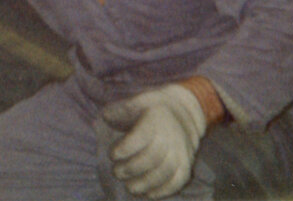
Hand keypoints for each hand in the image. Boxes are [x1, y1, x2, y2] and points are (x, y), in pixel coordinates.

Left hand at [102, 83, 208, 198]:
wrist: (185, 113)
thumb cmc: (154, 108)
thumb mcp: (138, 101)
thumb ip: (120, 110)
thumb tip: (105, 117)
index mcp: (156, 120)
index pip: (140, 137)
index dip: (125, 148)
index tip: (113, 155)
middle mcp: (170, 138)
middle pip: (152, 158)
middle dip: (131, 168)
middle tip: (117, 172)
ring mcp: (181, 153)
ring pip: (165, 172)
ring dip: (146, 183)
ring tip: (130, 187)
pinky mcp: (187, 164)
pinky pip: (179, 181)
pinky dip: (165, 190)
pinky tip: (149, 194)